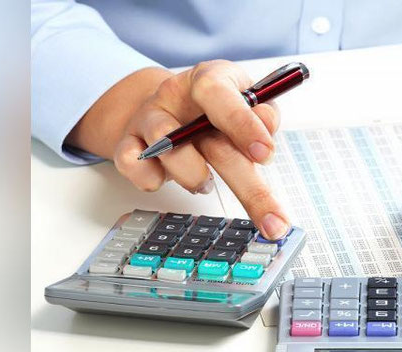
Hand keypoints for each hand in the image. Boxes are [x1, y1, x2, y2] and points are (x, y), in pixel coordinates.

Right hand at [66, 60, 289, 238]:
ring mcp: (148, 119)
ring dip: (196, 178)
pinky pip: (135, 169)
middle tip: (273, 222)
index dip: (242, 124)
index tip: (265, 155)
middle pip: (212, 143)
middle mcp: (175, 96)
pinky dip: (152, 181)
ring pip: (170, 153)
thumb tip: (267, 127)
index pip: (219, 94)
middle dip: (249, 189)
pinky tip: (165, 178)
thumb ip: (263, 114)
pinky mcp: (127, 143)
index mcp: (210, 79)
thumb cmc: (215, 107)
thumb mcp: (245, 100)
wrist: (168, 105)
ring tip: (206, 182)